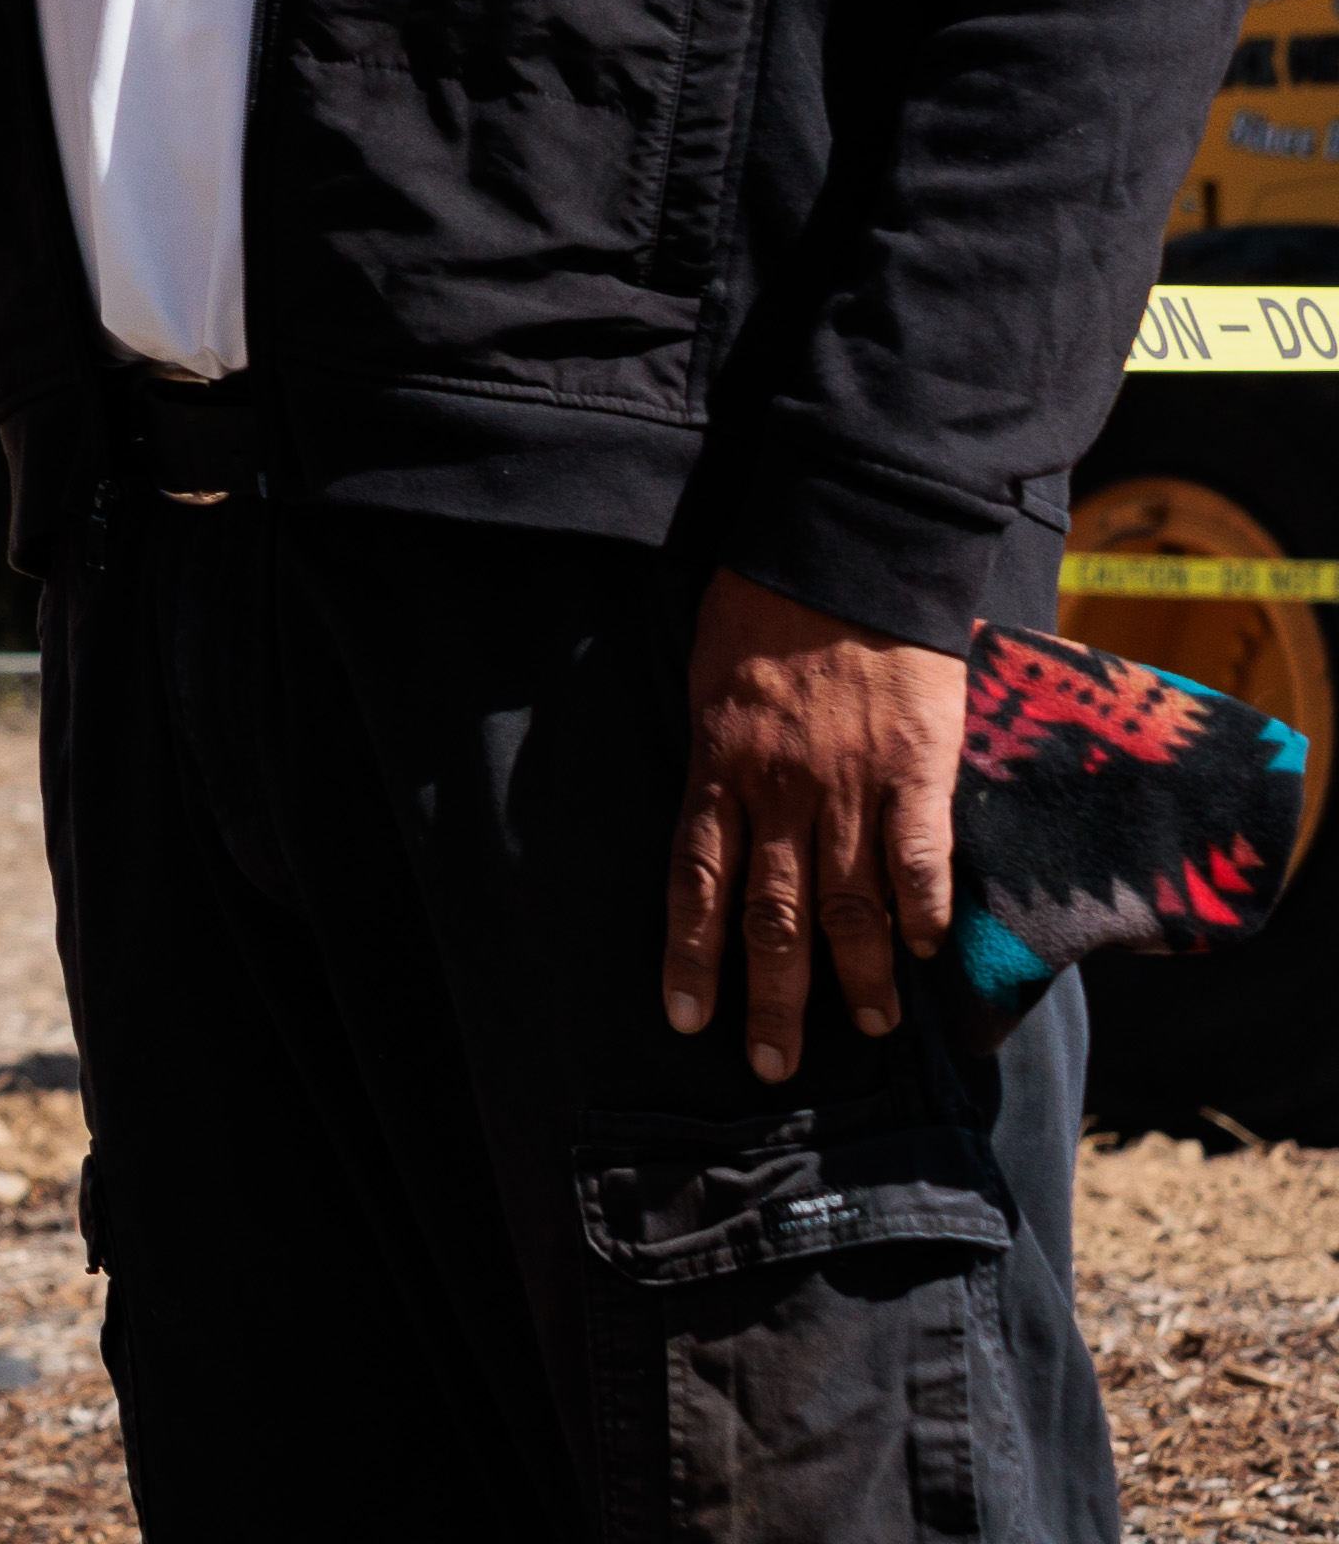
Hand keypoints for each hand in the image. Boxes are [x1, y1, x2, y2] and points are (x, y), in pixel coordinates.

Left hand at [661, 569, 963, 1080]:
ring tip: (871, 1028)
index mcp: (717, 769)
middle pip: (772, 916)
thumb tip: (720, 820)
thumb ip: (717, 758)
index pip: (694, 883)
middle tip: (774, 1066)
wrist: (839, 550)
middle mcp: (778, 790)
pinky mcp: (919, 765)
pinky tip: (926, 950)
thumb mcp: (707, 684)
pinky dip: (923, 906)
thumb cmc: (761, 611)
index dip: (692, 956)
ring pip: (850, 902)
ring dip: (859, 974)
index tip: (690, 1020)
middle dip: (774, 998)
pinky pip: (921, 853)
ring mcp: (850, 782)